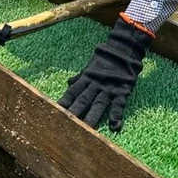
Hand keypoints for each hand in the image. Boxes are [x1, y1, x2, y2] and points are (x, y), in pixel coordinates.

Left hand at [58, 15, 153, 131]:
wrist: (123, 48)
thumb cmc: (105, 59)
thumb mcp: (90, 67)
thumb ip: (80, 77)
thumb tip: (69, 83)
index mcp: (86, 79)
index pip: (72, 93)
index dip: (63, 103)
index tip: (53, 112)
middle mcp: (95, 85)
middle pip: (82, 101)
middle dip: (74, 113)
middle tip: (65, 125)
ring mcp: (109, 88)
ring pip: (98, 105)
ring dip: (92, 117)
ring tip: (87, 130)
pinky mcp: (122, 90)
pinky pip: (119, 104)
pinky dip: (117, 115)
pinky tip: (114, 126)